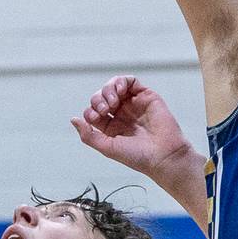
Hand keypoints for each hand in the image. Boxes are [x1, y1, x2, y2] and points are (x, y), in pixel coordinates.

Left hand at [72, 76, 194, 179]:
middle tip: (105, 109)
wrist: (163, 156)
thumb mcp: (107, 147)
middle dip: (98, 99)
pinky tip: (120, 90)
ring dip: (108, 89)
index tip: (96, 118)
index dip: (90, 111)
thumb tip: (73, 120)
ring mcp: (133, 104)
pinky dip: (122, 81)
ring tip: (112, 100)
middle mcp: (121, 114)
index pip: (93, 111)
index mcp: (111, 127)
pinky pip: (131, 82)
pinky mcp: (146, 97)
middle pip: (101, 97)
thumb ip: (88, 135)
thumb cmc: (138, 156)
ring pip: (114, 86)